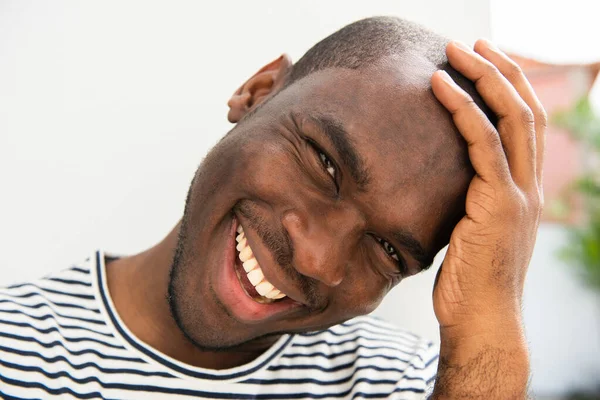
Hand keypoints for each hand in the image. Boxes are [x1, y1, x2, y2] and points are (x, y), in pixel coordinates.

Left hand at [429, 39, 545, 397]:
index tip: (482, 63)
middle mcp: (530, 187)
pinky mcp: (499, 206)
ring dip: (484, 77)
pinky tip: (440, 86)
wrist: (481, 321)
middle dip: (501, 70)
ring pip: (512, 118)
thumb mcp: (471, 232)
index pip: (526, 125)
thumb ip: (467, 201)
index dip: (508, 88)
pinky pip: (484, 145)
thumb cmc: (470, 281)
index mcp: (524, 191)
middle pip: (527, 110)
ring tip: (456, 49)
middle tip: (471, 43)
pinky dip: (463, 110)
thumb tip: (440, 181)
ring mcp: (519, 195)